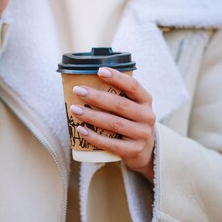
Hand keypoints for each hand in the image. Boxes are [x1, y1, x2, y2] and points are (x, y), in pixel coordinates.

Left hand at [69, 67, 156, 181]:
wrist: (145, 150)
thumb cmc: (130, 121)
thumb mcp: (131, 106)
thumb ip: (117, 95)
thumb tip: (86, 81)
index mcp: (145, 100)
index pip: (133, 86)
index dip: (117, 77)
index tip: (99, 70)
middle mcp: (147, 116)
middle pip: (120, 105)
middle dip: (96, 97)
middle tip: (78, 90)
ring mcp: (142, 135)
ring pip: (114, 123)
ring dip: (92, 116)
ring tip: (74, 109)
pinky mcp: (134, 151)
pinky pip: (111, 144)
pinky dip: (94, 137)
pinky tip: (81, 129)